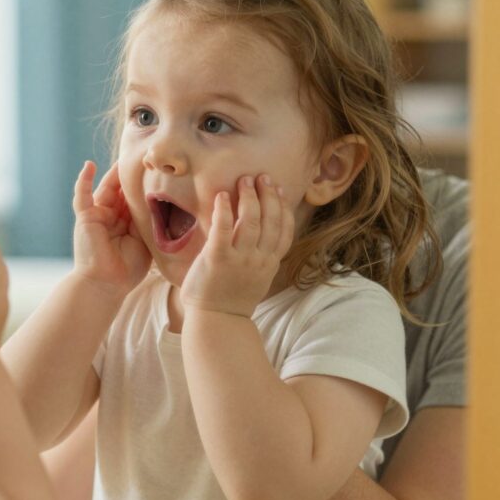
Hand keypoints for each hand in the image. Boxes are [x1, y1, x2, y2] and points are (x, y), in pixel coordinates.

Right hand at [72, 161, 150, 296]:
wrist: (106, 285)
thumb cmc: (127, 269)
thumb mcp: (144, 241)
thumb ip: (148, 222)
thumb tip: (163, 205)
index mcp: (125, 223)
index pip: (134, 198)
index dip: (142, 186)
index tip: (156, 170)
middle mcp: (110, 216)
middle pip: (121, 190)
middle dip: (130, 176)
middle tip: (144, 157)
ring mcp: (97, 215)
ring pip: (106, 188)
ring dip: (114, 174)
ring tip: (124, 158)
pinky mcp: (85, 217)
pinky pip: (82, 195)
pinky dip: (84, 180)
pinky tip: (88, 165)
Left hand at [181, 174, 294, 317]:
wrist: (216, 321)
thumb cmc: (232, 297)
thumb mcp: (256, 277)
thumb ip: (260, 255)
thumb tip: (261, 232)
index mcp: (269, 263)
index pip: (284, 231)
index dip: (283, 208)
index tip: (280, 190)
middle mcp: (258, 260)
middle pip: (270, 221)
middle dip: (268, 196)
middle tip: (262, 177)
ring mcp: (239, 260)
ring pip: (251, 222)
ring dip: (249, 198)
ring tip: (245, 181)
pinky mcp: (217, 259)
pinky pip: (223, 230)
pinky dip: (224, 211)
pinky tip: (222, 197)